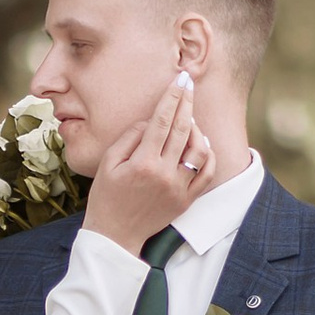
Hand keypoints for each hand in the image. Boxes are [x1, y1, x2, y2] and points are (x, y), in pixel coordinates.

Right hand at [83, 73, 215, 251]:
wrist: (114, 235)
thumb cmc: (106, 197)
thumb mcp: (108, 163)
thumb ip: (129, 137)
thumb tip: (151, 120)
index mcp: (143, 163)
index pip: (162, 121)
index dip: (172, 96)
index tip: (179, 80)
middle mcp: (164, 174)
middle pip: (183, 129)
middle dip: (187, 102)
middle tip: (189, 84)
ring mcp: (179, 188)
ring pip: (199, 149)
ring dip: (197, 128)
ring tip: (189, 118)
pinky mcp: (187, 200)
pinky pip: (207, 172)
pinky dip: (208, 154)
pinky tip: (201, 142)